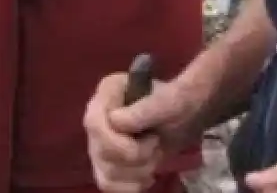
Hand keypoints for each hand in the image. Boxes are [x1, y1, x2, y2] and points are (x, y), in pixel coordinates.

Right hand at [84, 72, 203, 192]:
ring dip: (138, 172)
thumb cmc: (176, 102)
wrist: (183, 119)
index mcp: (107, 92)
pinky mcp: (105, 164)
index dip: (120, 140)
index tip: (153, 137)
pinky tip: (147, 176)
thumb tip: (115, 122)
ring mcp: (98, 142)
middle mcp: (96, 118)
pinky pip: (107, 185)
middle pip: (101, 152)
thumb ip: (145, 108)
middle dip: (137, 156)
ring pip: (106, 173)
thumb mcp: (169, 101)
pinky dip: (131, 186)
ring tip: (154, 156)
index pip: (94, 123)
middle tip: (157, 144)